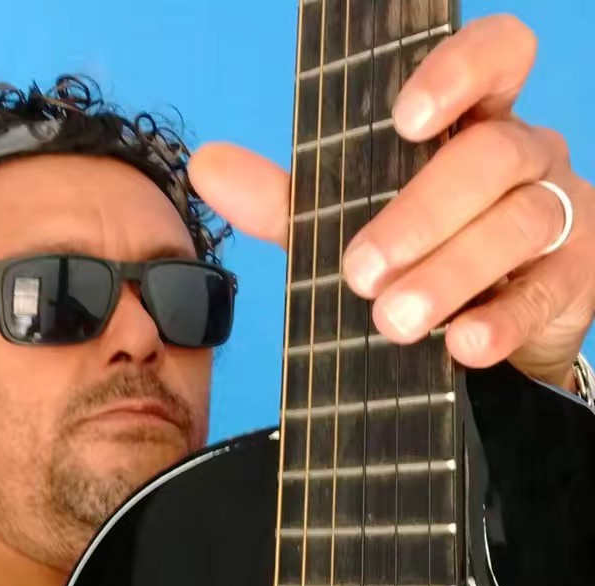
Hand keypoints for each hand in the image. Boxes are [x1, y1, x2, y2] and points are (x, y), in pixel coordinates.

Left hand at [189, 14, 594, 390]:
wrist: (489, 321)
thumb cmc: (417, 254)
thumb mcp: (349, 219)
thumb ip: (288, 197)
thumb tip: (208, 165)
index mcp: (472, 125)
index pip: (494, 59)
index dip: (458, 73)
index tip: (404, 121)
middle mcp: (524, 157)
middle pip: (490, 158)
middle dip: (421, 215)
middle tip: (362, 273)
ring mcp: (559, 215)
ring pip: (518, 224)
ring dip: (450, 273)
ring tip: (394, 321)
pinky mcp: (574, 279)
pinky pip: (544, 294)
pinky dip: (500, 321)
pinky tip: (462, 346)